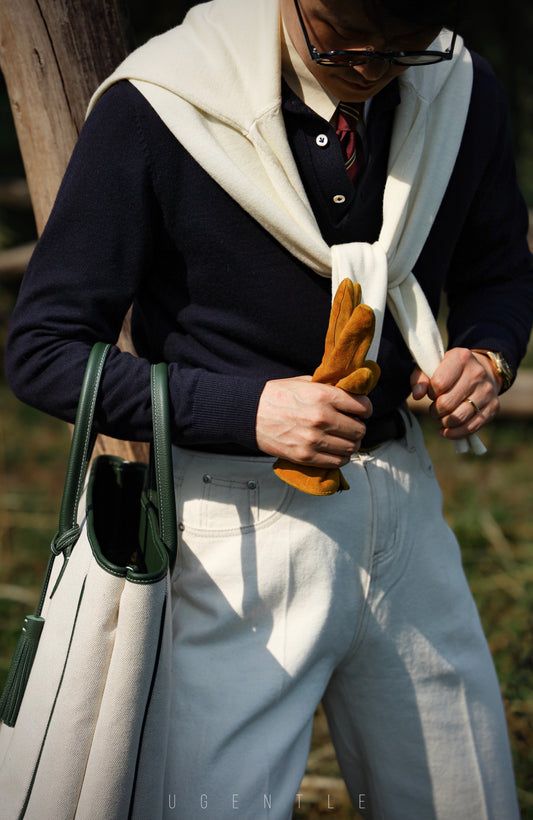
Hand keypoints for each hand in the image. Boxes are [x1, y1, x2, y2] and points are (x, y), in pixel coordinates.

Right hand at [256, 375, 371, 465]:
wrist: (249, 413)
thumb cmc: (275, 396)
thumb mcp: (304, 382)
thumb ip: (328, 388)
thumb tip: (350, 393)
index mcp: (323, 396)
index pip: (362, 406)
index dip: (365, 409)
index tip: (362, 411)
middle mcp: (322, 417)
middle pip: (359, 429)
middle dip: (358, 428)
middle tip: (351, 426)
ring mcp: (314, 439)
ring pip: (351, 448)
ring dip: (350, 444)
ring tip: (343, 440)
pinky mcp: (306, 456)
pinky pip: (336, 462)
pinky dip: (340, 458)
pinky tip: (335, 451)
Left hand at [410, 348, 500, 440]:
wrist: (482, 371)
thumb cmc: (450, 371)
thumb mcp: (432, 367)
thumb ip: (419, 378)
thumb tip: (417, 395)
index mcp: (461, 358)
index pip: (439, 383)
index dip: (430, 392)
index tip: (432, 392)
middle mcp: (477, 373)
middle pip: (447, 403)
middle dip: (435, 410)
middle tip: (435, 407)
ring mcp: (487, 391)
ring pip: (458, 418)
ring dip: (444, 421)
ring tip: (442, 416)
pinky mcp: (493, 407)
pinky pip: (471, 428)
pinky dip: (454, 433)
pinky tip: (446, 430)